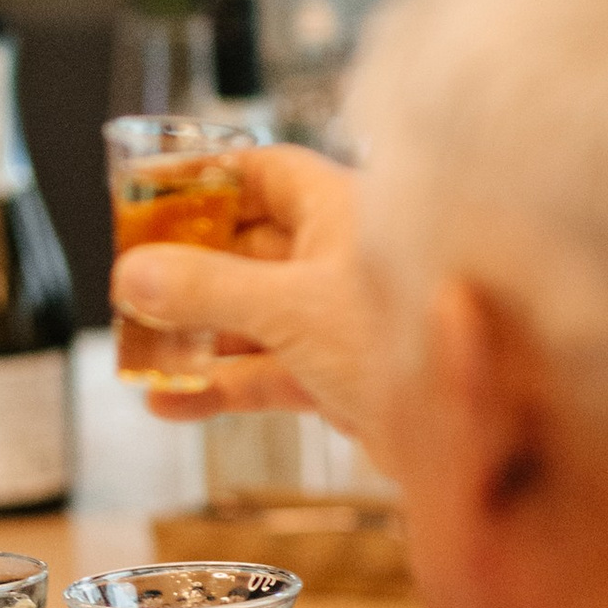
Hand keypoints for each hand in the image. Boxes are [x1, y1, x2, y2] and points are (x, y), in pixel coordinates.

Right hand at [112, 144, 381, 444]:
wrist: (479, 435)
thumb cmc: (407, 340)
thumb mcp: (290, 307)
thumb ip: (206, 290)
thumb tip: (133, 273)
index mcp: (338, 211)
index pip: (263, 172)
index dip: (207, 178)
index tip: (151, 192)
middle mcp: (337, 258)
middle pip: (245, 246)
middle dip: (186, 266)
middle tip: (128, 280)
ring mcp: (336, 317)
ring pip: (250, 314)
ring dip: (196, 332)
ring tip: (138, 344)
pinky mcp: (336, 374)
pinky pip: (264, 371)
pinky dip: (220, 385)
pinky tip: (169, 402)